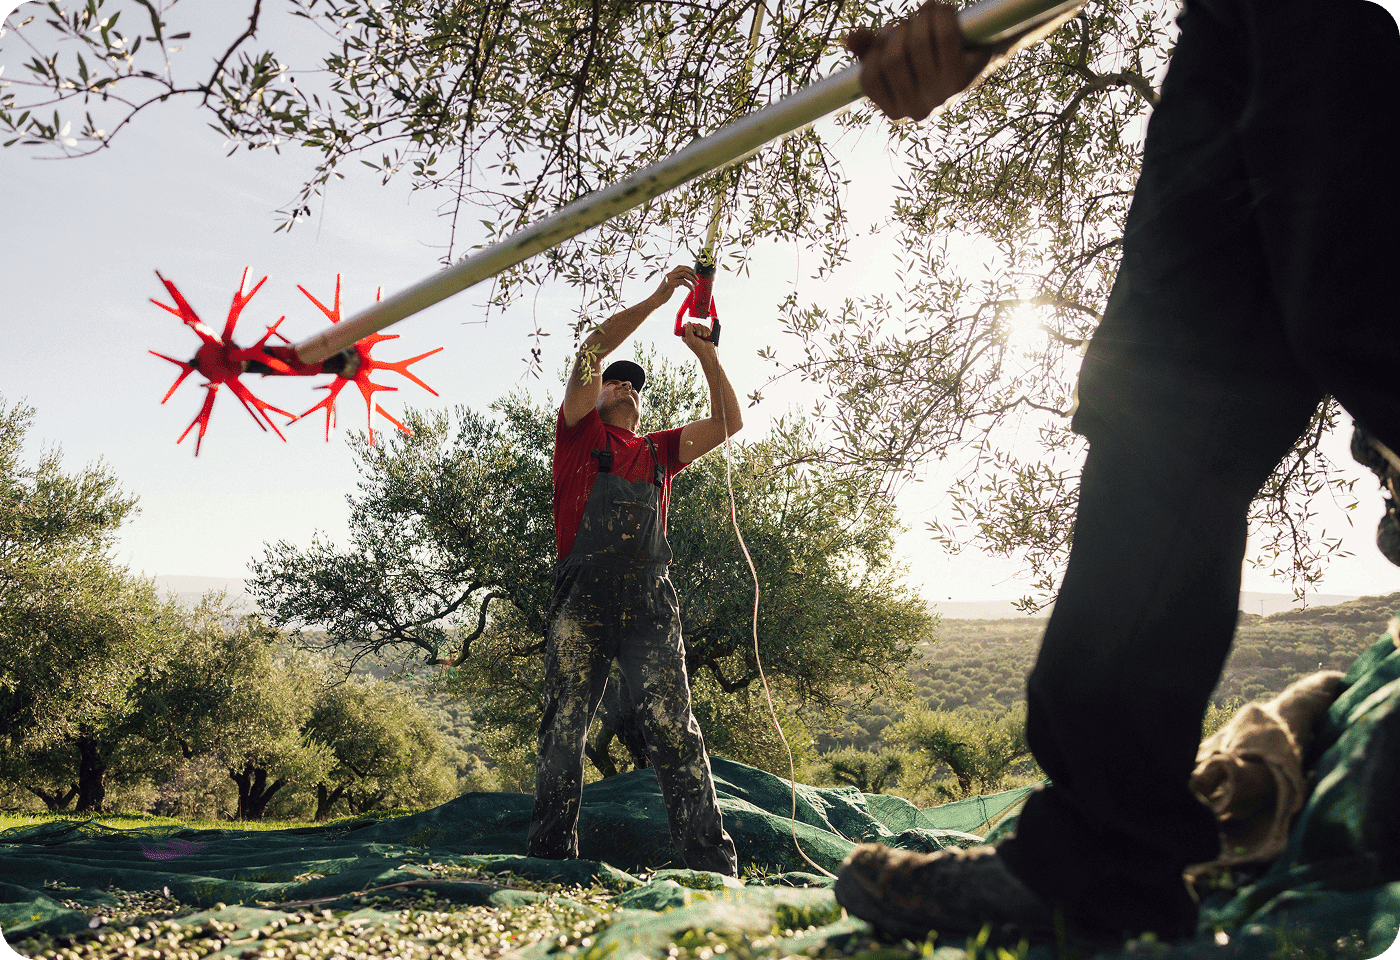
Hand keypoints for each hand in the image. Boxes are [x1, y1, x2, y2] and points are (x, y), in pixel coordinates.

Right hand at [652, 264, 696, 301]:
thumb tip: (684, 279)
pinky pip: (683, 281)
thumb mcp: (671, 285)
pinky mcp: (671, 283)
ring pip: (684, 274)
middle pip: (683, 269)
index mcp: (670, 274)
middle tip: (697, 279)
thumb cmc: (664, 293)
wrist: (657, 299)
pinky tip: (692, 289)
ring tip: (696, 284)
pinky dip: (689, 285)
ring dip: (692, 278)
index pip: (680, 267)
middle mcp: (670, 274)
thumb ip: (677, 281)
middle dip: (692, 273)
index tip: (693, 272)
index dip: (688, 268)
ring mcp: (670, 278)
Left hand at [681, 321, 715, 356]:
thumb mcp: (691, 339)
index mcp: (686, 335)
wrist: (708, 351)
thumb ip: (688, 331)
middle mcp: (692, 334)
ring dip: (703, 331)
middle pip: (695, 325)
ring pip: (700, 325)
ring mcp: (698, 333)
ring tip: (704, 337)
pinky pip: (705, 327)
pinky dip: (707, 331)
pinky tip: (707, 336)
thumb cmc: (698, 348)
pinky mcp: (704, 333)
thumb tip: (688, 322)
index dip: (691, 327)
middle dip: (698, 329)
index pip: (687, 326)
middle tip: (699, 335)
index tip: (694, 331)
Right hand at [845, 0, 992, 121]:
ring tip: (928, 12)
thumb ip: (870, 48)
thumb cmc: (930, 53)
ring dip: (921, 18)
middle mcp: (916, 109)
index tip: (888, 34)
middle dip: (900, 29)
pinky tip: (941, 10)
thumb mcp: (896, 52)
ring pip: (918, 44)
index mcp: (895, 109)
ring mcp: (940, 96)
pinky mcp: (961, 77)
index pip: (870, 78)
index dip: (875, 49)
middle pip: (893, 58)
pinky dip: (941, 15)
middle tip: (911, 22)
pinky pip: (944, 37)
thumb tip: (851, 39)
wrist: (978, 52)